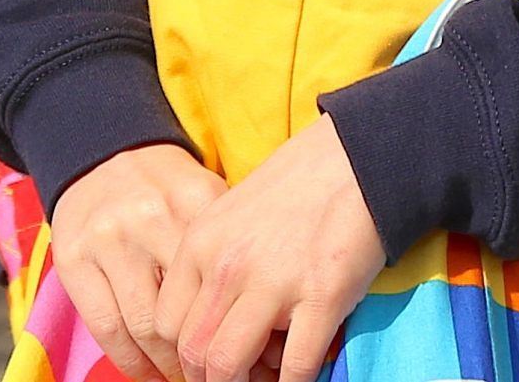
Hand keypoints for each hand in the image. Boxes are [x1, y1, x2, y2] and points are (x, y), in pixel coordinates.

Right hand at [51, 145, 226, 381]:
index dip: (237, 333)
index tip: (246, 360)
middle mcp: (151, 217)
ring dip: (167, 367)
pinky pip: (107, 329)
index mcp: (194, 201)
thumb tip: (268, 335)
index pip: (223, 284)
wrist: (104, 154)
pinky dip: (131, 363)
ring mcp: (110, 238)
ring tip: (183, 378)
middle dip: (202, 357)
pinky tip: (148, 373)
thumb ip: (229, 255)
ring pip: (145, 328)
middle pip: (186, 312)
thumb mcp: (208, 202)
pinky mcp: (75, 257)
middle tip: (215, 375)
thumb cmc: (167, 191)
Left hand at [157, 115, 383, 381]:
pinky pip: (293, 367)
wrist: (353, 159)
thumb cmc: (293, 190)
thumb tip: (206, 325)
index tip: (203, 365)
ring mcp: (273, 283)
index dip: (183, 357)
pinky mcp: (321, 297)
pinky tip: (296, 378)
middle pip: (193, 353)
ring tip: (263, 379)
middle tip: (233, 379)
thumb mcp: (230, 218)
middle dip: (209, 380)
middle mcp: (227, 265)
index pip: (165, 325)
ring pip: (228, 366)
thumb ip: (210, 266)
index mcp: (200, 244)